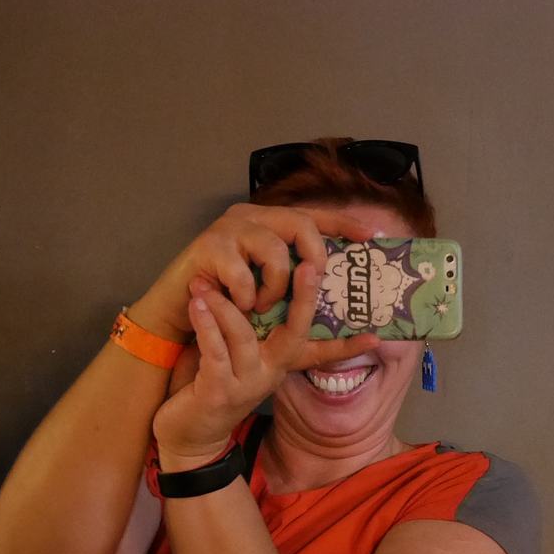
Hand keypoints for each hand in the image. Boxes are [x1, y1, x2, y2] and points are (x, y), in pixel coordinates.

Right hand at [127, 203, 378, 343]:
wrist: (181, 321)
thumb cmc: (231, 315)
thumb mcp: (279, 316)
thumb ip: (315, 316)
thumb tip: (371, 336)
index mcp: (271, 226)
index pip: (314, 217)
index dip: (343, 224)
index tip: (372, 237)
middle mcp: (251, 218)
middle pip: (301, 222)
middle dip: (314, 258)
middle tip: (310, 287)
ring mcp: (228, 228)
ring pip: (274, 249)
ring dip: (276, 287)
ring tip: (264, 307)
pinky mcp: (207, 246)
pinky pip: (243, 272)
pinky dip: (247, 296)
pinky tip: (241, 307)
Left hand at [154, 260, 376, 470]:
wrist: (188, 435)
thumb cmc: (211, 382)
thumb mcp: (237, 354)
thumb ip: (251, 327)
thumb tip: (257, 285)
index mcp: (279, 363)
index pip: (321, 352)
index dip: (349, 346)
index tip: (376, 336)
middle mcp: (270, 373)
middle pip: (295, 334)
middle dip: (303, 299)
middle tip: (308, 265)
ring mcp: (246, 384)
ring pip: (243, 335)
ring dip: (224, 306)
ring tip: (206, 283)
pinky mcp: (218, 392)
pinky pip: (215, 351)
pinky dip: (206, 324)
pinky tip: (197, 304)